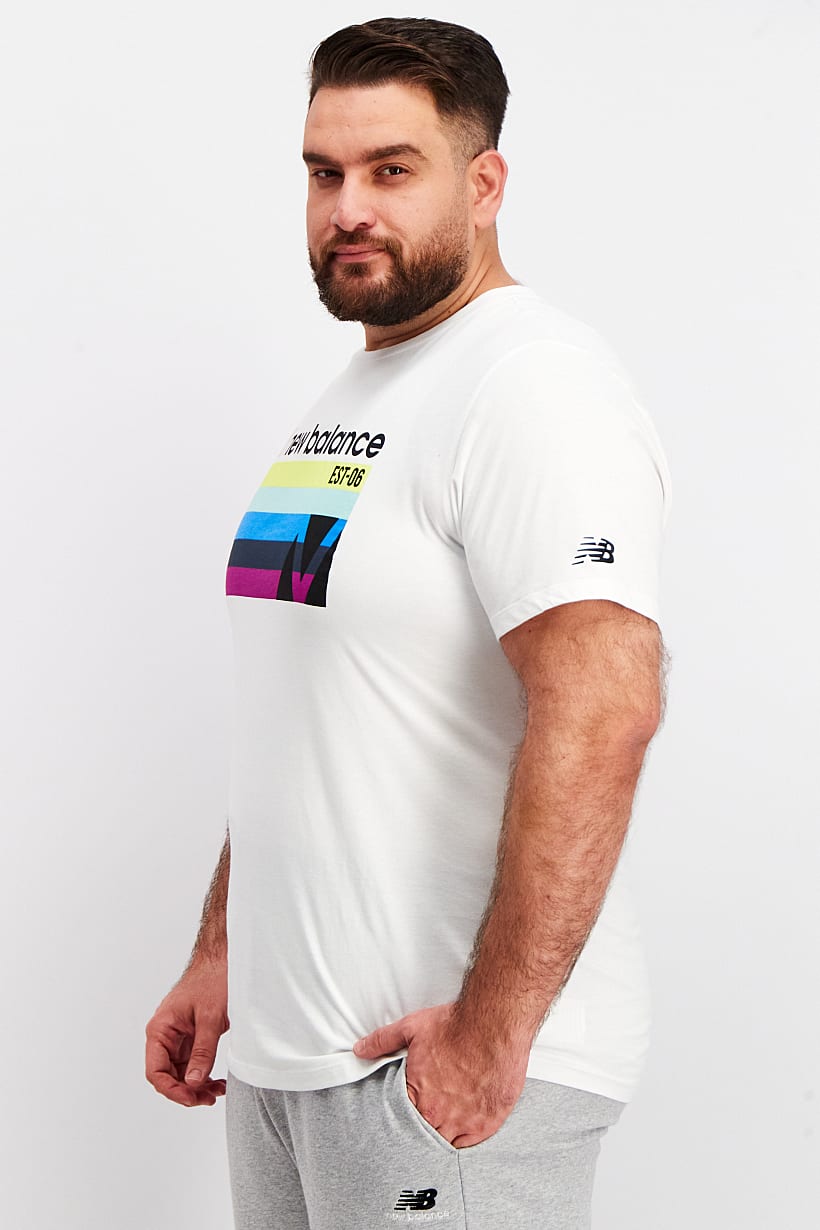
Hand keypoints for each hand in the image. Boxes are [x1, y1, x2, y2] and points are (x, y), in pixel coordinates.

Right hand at [145, 961, 228, 1107]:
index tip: (192, 1098)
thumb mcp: (210, 1018)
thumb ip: (202, 1052)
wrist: (224, 959)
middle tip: (209, 1098)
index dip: (172, 1090)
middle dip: (187, 1091)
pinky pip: (191, 1063)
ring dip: (196, 1086)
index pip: (156, 1071)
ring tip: (217, 1091)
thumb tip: (193, 1083)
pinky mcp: (190, 1037)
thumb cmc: (213, 980)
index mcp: (160, 1029)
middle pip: (167, 1076)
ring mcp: (177, 1037)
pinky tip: (217, 1081)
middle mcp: (164, 1035)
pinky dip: (203, 1074)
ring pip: (180, 1073)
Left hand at [353, 1003, 528, 1147]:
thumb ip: (383, 1041)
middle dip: (420, 1130)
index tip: (404, 1116)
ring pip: (444, 1144)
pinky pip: (468, 1146)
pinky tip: (460, 1128)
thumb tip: (360, 1049)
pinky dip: (463, 1139)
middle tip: (425, 1119)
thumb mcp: (412, 1028)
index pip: (400, 1121)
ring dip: (441, 1136)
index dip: (401, 1120)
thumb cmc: (455, 1025)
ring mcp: (464, 1122)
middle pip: (422, 1136)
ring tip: (441, 1125)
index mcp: (418, 1096)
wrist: (492, 1024)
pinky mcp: (487, 1124)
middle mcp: (438, 1115)